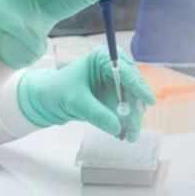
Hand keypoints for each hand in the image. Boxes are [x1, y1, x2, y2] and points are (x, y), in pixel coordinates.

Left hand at [17, 47, 155, 140]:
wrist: (45, 100)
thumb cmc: (56, 91)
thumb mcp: (75, 101)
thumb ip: (96, 113)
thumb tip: (117, 127)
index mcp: (104, 58)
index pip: (127, 72)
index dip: (139, 86)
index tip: (149, 100)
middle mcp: (115, 68)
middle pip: (134, 88)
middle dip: (135, 109)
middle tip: (133, 129)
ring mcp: (117, 83)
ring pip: (133, 101)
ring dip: (132, 119)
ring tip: (129, 136)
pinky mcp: (116, 96)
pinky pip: (126, 109)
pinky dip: (126, 121)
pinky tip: (124, 133)